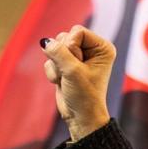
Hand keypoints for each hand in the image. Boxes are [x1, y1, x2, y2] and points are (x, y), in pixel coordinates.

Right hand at [42, 25, 115, 140]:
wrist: (80, 117)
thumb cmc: (85, 96)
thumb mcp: (72, 71)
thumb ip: (58, 52)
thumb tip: (45, 42)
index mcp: (102, 48)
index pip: (77, 31)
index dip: (72, 47)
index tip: (79, 65)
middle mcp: (92, 49)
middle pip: (64, 37)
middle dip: (63, 57)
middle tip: (73, 74)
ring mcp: (78, 56)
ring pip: (55, 47)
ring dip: (56, 65)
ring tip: (67, 79)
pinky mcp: (66, 64)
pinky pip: (50, 58)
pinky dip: (52, 71)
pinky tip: (62, 82)